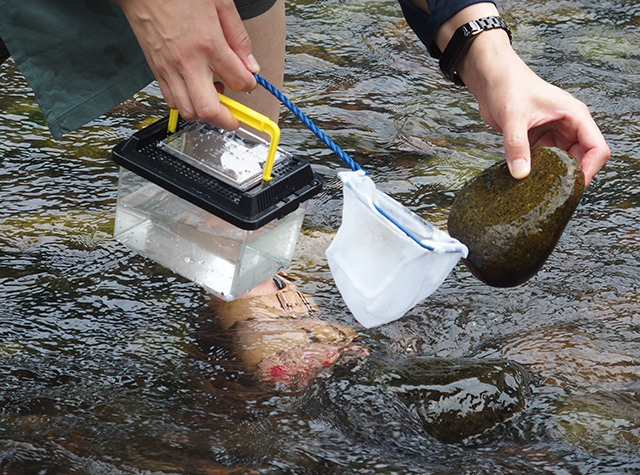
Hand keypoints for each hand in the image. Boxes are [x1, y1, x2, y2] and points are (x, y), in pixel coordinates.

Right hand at [114, 0, 260, 128]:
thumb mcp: (220, 3)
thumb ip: (239, 37)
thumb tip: (250, 66)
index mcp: (208, 43)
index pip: (238, 81)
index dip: (249, 85)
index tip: (249, 82)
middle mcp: (187, 61)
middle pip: (209, 110)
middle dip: (227, 120)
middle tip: (236, 116)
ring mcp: (169, 69)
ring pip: (188, 111)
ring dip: (205, 112)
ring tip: (215, 98)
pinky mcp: (156, 70)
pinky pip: (172, 100)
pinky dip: (186, 104)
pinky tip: (195, 91)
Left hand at [459, 31, 609, 186]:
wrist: (490, 78)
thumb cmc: (507, 85)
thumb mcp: (513, 117)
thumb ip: (516, 146)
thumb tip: (521, 173)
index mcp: (574, 115)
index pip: (597, 148)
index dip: (589, 170)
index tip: (573, 186)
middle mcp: (568, 125)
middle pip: (582, 158)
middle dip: (570, 176)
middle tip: (554, 193)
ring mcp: (554, 133)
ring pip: (563, 161)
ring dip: (553, 174)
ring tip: (539, 188)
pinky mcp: (538, 138)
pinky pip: (546, 160)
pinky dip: (539, 170)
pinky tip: (527, 178)